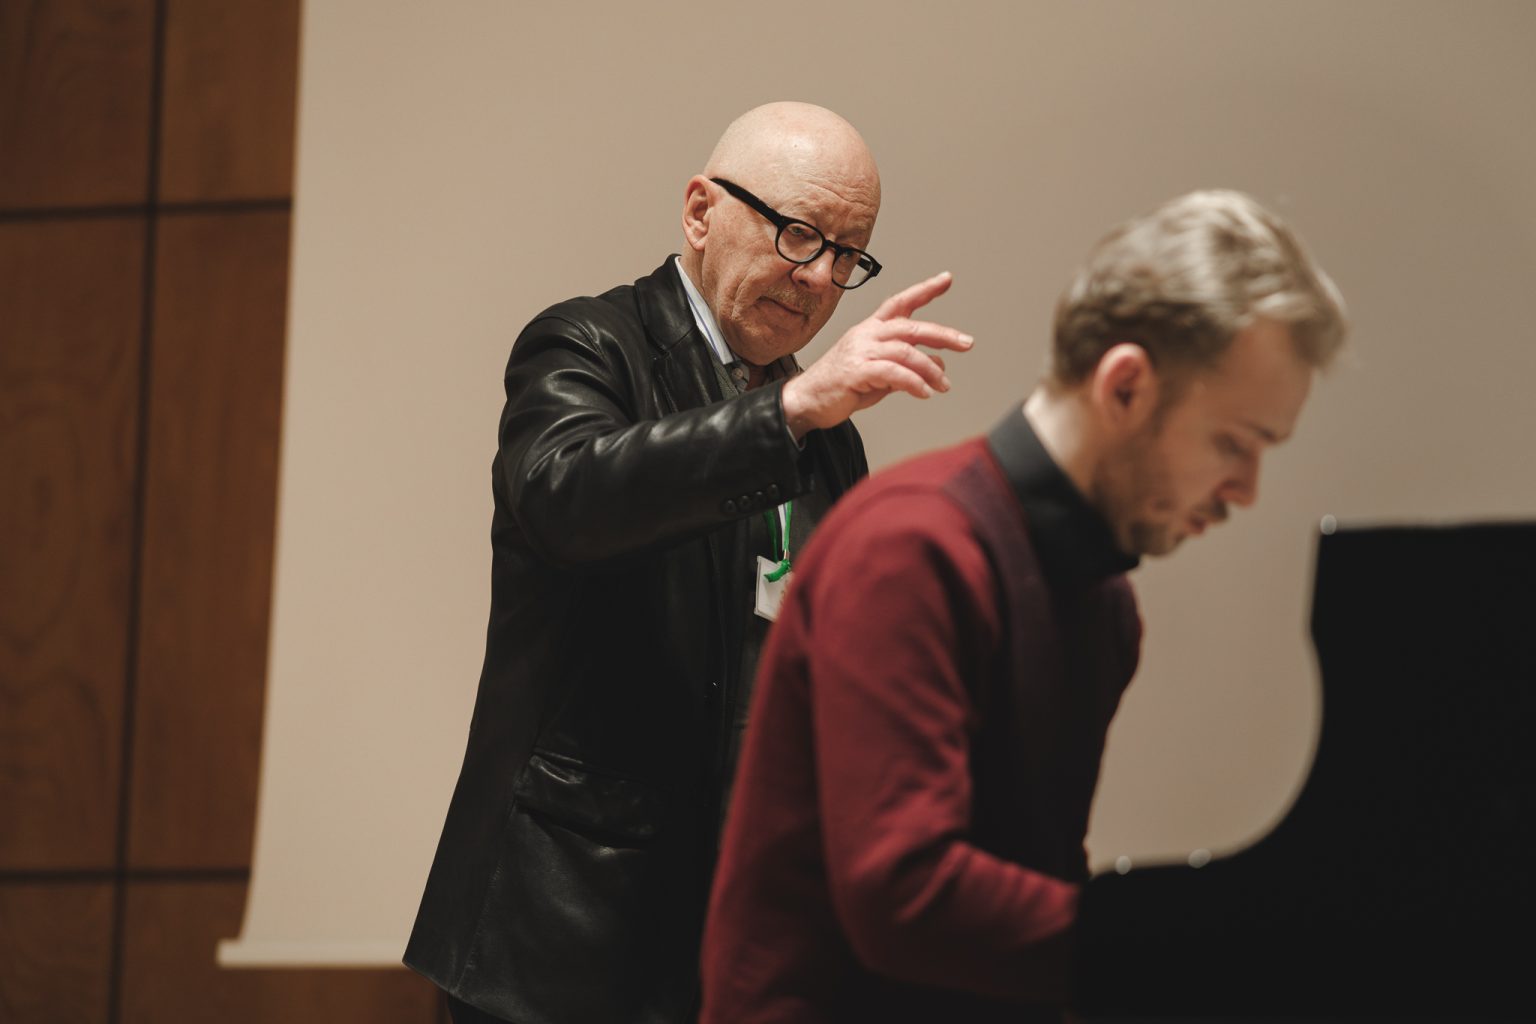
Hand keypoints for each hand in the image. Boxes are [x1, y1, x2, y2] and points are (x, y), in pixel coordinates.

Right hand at [781, 271, 972, 438]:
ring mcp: (860, 351)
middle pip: (911, 327)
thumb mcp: (881, 374)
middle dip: (942, 334)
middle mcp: (866, 335)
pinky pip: (893, 374)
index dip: (924, 290)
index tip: (947, 278)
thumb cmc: (842, 386)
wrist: (807, 402)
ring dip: (930, 370)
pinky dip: (913, 383)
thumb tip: (938, 364)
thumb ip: (907, 366)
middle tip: (966, 343)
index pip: (900, 303)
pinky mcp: (856, 372)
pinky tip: (924, 393)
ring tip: (943, 386)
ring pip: (905, 352)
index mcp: (871, 329)